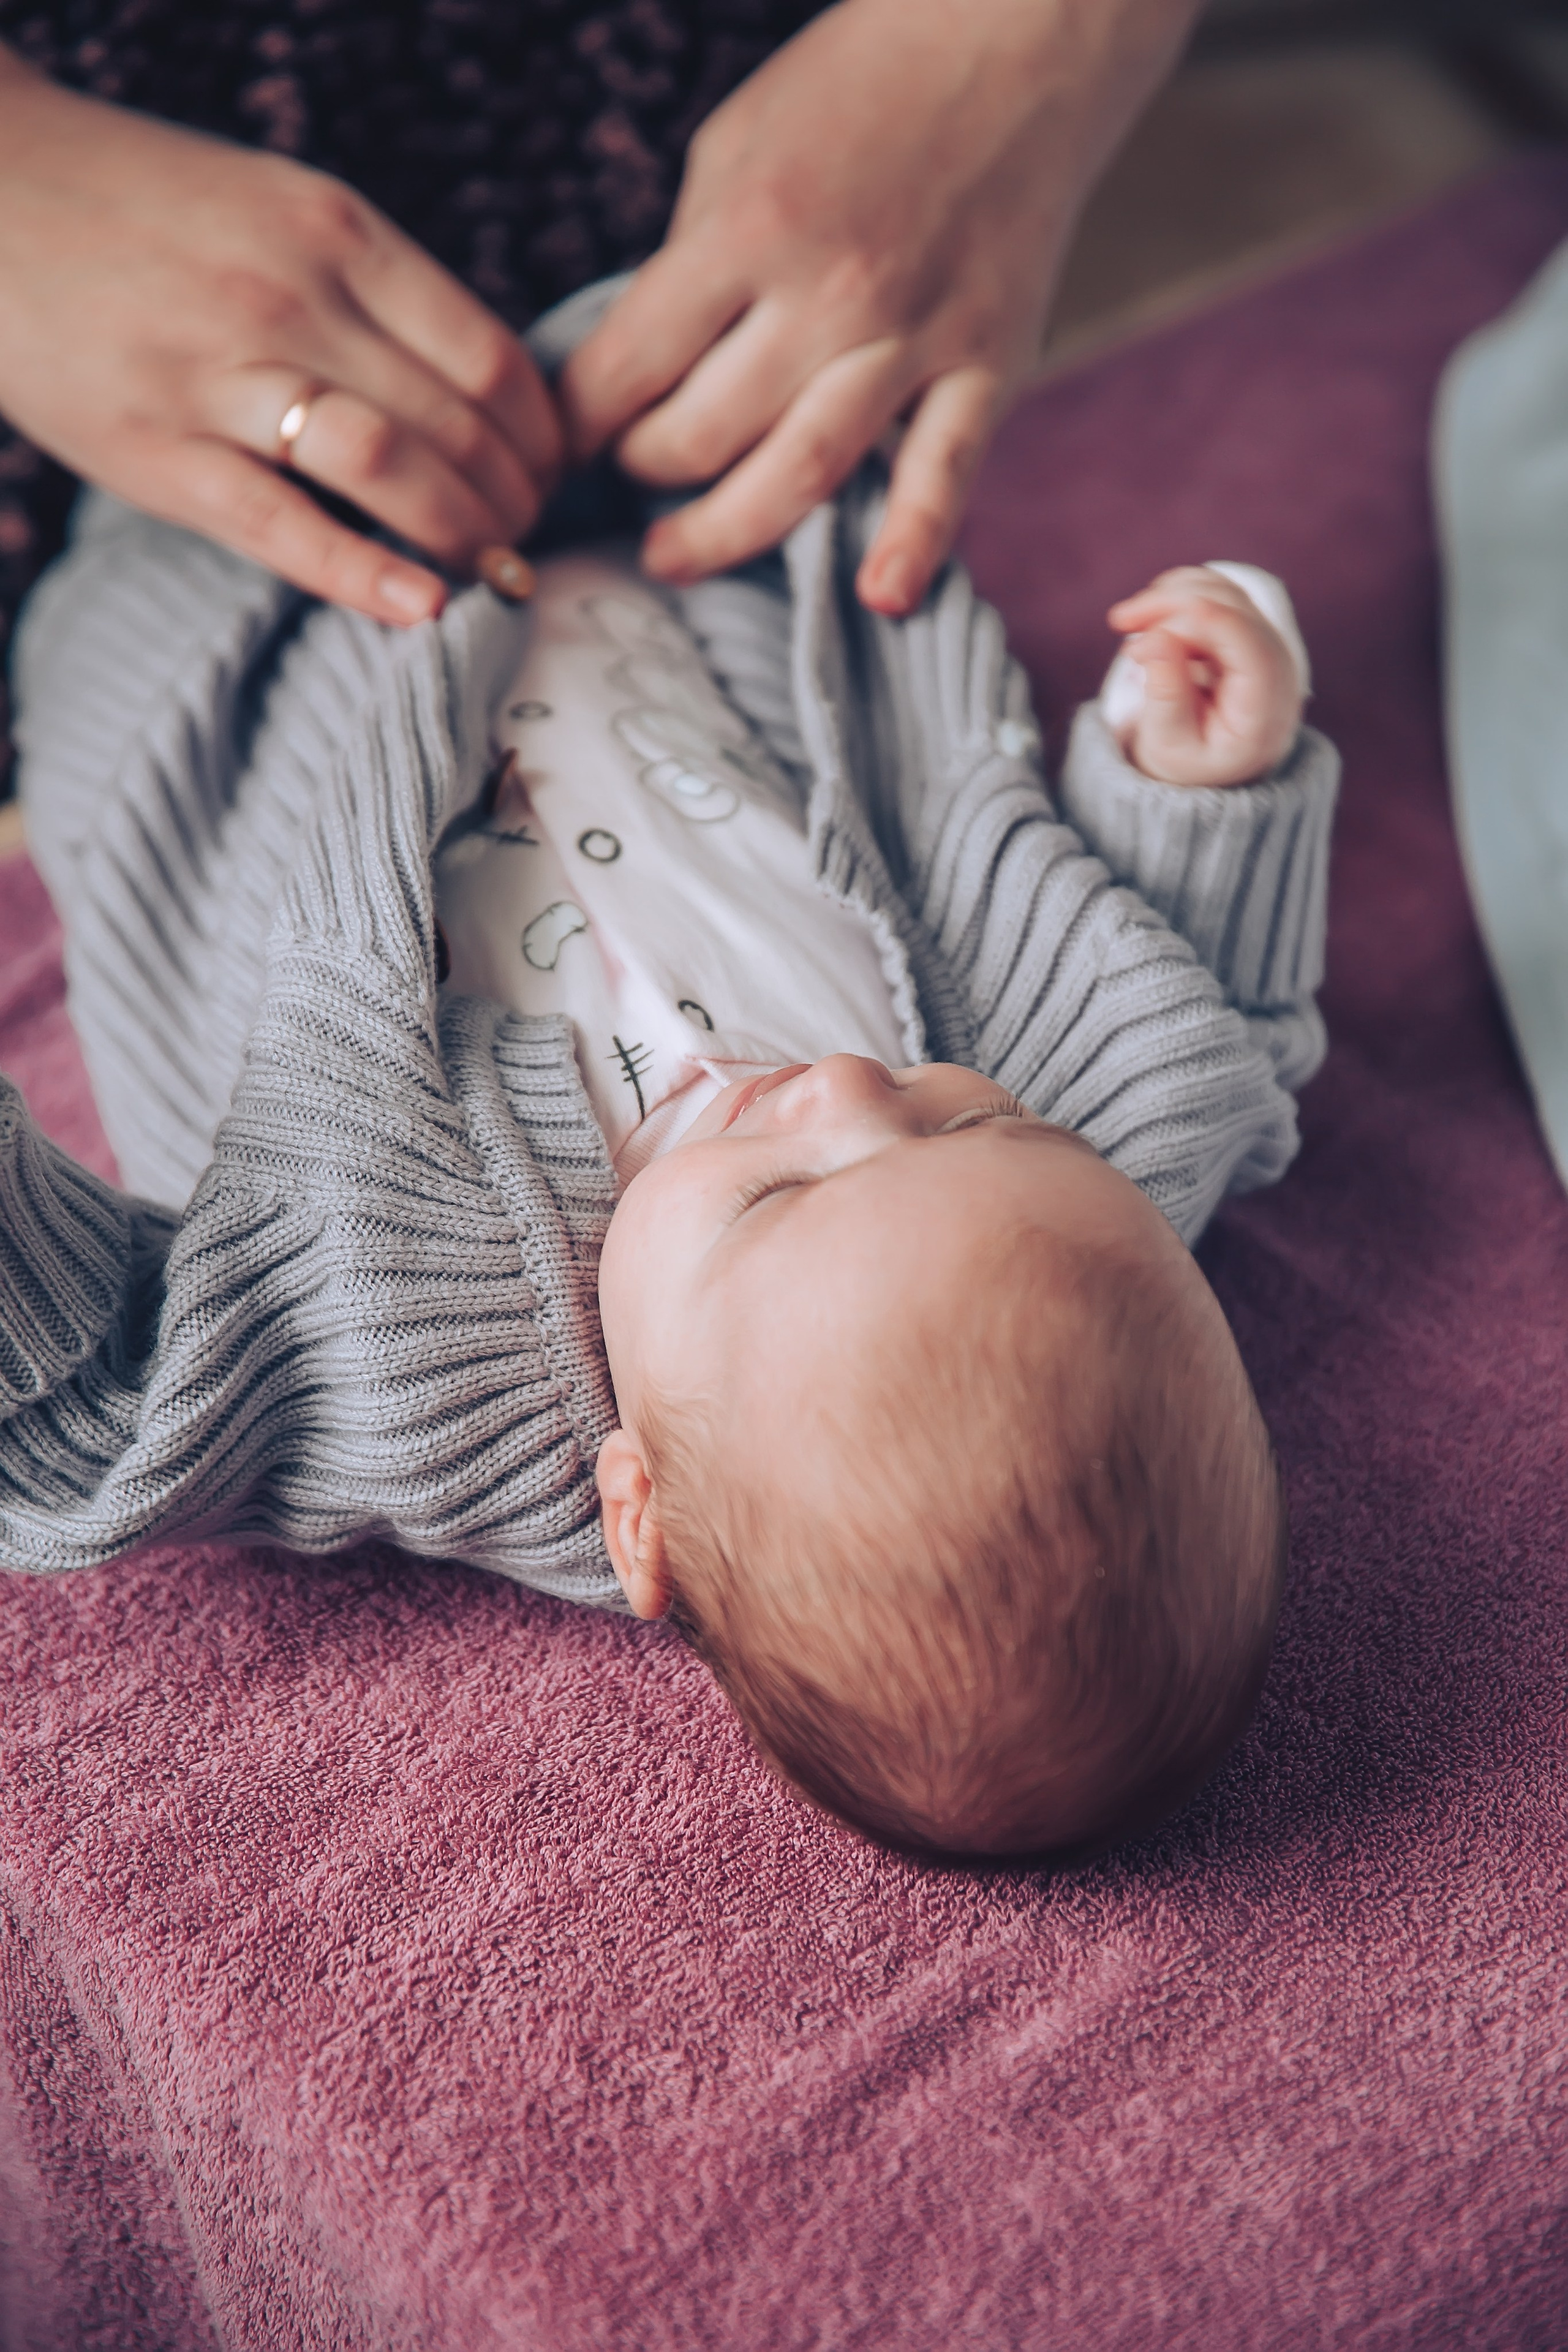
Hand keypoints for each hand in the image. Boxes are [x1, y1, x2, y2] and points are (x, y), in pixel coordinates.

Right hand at [0, 51, 560, 624]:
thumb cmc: (148, 213)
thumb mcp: (280, 207)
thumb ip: (374, 288)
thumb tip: (480, 390)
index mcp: (336, 231)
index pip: (490, 355)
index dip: (542, 434)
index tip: (550, 471)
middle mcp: (290, 296)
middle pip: (457, 422)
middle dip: (516, 497)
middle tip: (526, 533)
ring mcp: (222, 375)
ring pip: (392, 468)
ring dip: (464, 534)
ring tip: (488, 566)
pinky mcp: (160, 451)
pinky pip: (286, 528)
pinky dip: (368, 574)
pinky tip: (423, 607)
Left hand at [560, 0, 1197, 615]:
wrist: (1019, 36)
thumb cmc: (863, 83)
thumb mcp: (738, 144)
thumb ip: (694, 259)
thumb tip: (642, 364)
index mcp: (750, 228)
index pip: (630, 365)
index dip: (575, 420)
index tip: (553, 445)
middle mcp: (829, 294)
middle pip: (700, 436)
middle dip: (640, 472)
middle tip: (624, 480)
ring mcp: (913, 339)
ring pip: (799, 476)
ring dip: (721, 534)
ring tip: (673, 555)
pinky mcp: (987, 365)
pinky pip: (945, 476)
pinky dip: (914, 546)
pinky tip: (879, 599)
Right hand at [1106, 568, 1304, 788]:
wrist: (1207, 768)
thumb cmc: (1189, 762)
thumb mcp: (1168, 745)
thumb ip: (1166, 695)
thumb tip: (1156, 639)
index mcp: (1266, 704)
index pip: (1240, 637)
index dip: (1186, 623)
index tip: (1136, 637)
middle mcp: (1276, 665)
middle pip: (1230, 606)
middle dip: (1171, 603)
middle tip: (1120, 621)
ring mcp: (1265, 642)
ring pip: (1222, 591)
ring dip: (1171, 594)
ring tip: (1129, 622)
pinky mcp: (1247, 629)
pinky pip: (1217, 593)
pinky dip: (1180, 594)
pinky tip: (1150, 616)